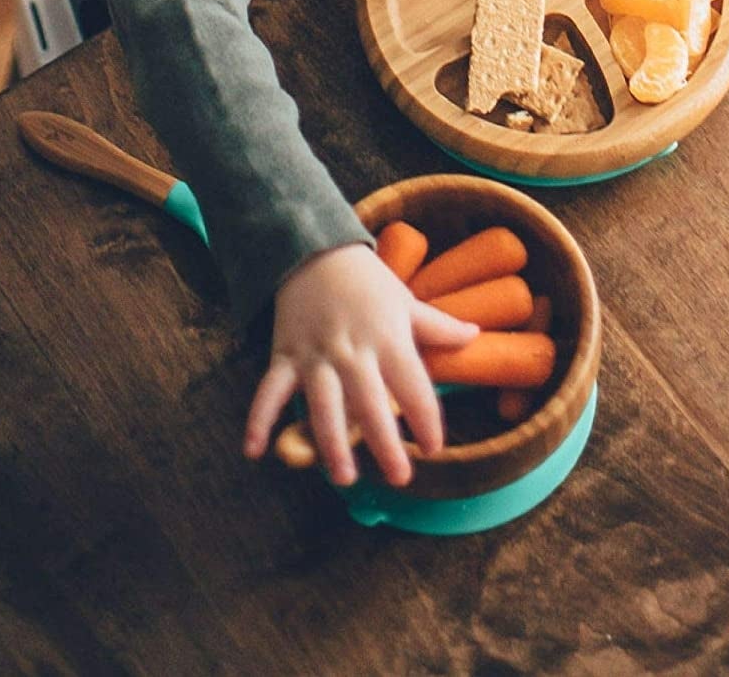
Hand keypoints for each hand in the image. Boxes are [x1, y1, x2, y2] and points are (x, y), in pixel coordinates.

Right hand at [242, 243, 478, 486]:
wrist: (315, 250)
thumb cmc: (367, 281)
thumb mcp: (405, 300)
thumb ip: (438, 326)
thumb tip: (475, 336)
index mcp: (388, 338)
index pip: (414, 385)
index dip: (426, 418)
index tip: (435, 447)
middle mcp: (353, 351)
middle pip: (371, 403)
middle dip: (385, 442)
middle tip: (400, 478)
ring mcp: (316, 355)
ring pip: (324, 404)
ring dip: (332, 442)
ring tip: (345, 476)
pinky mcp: (285, 355)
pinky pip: (269, 391)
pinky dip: (259, 419)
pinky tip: (254, 450)